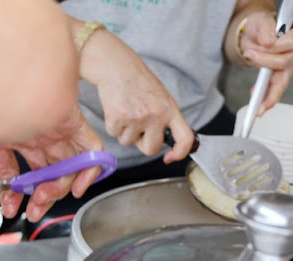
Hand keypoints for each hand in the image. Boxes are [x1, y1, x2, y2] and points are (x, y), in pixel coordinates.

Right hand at [0, 107, 103, 222]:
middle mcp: (24, 133)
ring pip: (62, 165)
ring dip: (57, 188)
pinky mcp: (69, 119)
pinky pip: (89, 149)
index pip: (9, 170)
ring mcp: (48, 127)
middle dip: (37, 196)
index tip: (8, 210)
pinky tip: (77, 184)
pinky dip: (88, 169)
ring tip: (45, 200)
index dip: (10, 193)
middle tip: (33, 211)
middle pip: (39, 172)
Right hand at [73, 18, 193, 162]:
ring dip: (124, 131)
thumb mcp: (159, 97)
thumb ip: (164, 118)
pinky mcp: (117, 118)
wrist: (116, 66)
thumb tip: (164, 141)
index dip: (179, 153)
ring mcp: (136, 117)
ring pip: (128, 142)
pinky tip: (115, 109)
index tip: (170, 157)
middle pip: (151, 149)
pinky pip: (114, 134)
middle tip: (137, 127)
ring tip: (125, 110)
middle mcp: (156, 115)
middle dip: (142, 143)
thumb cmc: (136, 81)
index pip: (185, 138)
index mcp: (170, 109)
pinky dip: (112, 125)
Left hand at [240, 12, 292, 113]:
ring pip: (282, 82)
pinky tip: (259, 104)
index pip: (288, 44)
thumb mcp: (260, 23)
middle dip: (266, 63)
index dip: (271, 49)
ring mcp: (287, 67)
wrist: (253, 35)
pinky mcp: (278, 75)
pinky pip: (274, 88)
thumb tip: (268, 42)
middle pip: (285, 63)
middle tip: (249, 56)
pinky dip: (266, 97)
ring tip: (260, 108)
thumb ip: (265, 29)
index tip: (251, 52)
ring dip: (270, 96)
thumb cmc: (260, 28)